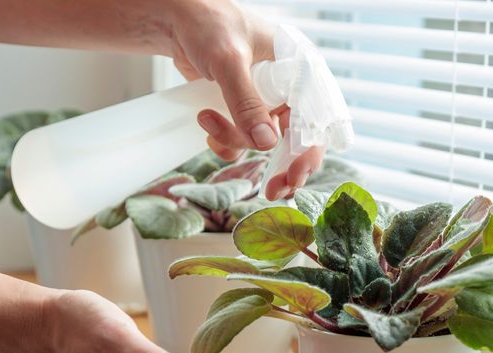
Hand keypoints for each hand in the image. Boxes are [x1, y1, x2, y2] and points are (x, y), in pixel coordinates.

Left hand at [168, 0, 323, 199]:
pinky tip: (206, 120)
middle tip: (272, 191)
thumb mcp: (228, 61)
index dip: (309, 152)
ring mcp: (265, 101)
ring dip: (235, 142)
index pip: (316, 118)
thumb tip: (267, 144)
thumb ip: (246, 102)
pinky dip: (224, 140)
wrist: (175, 20)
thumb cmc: (208, 24)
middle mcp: (288, 88)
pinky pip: (241, 140)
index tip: (295, 177)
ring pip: (262, 143)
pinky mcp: (243, 109)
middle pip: (296, 139)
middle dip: (281, 165)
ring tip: (208, 120)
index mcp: (299, 69)